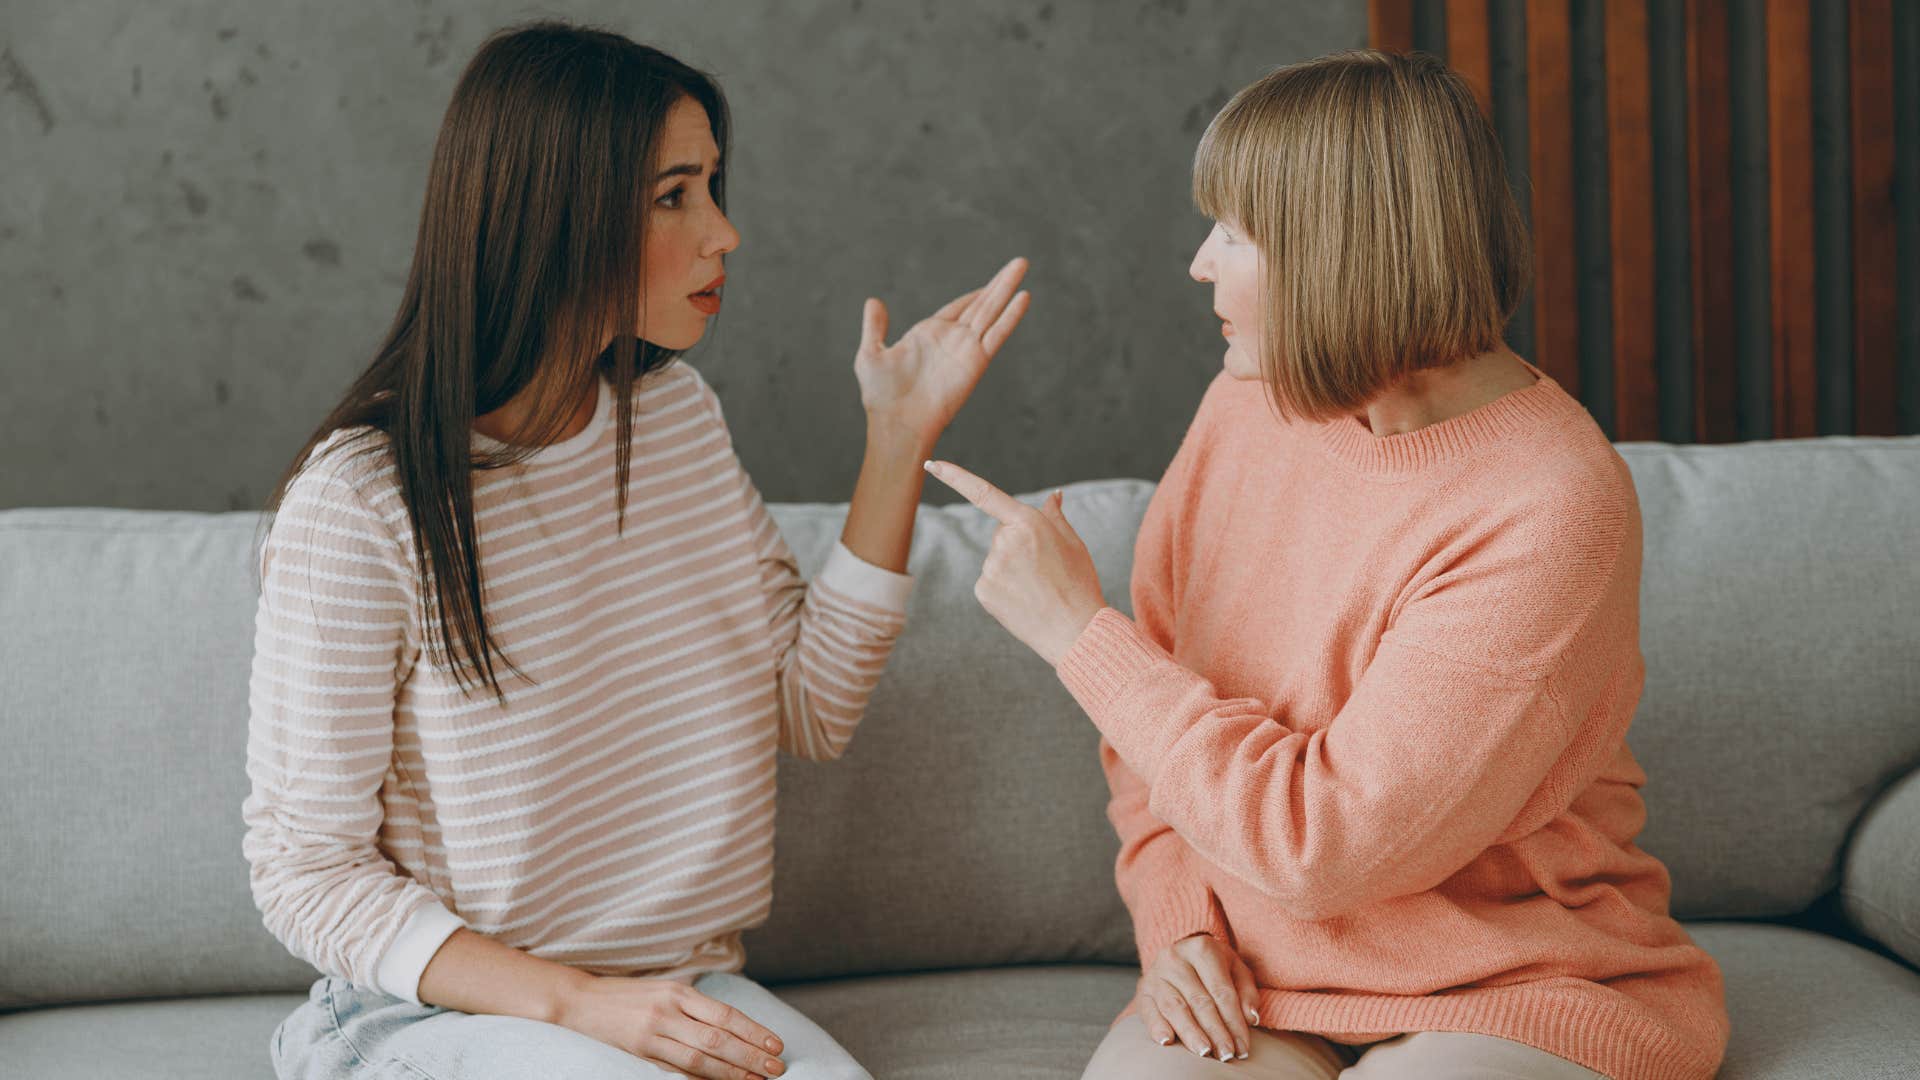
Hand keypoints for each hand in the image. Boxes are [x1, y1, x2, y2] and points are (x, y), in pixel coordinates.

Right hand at [554, 974, 786, 1079]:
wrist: (580, 1001)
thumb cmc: (629, 995)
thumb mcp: (665, 990)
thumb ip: (695, 1006)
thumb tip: (733, 1028)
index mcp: (678, 992)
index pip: (725, 1014)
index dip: (753, 1031)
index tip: (776, 1044)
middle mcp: (667, 1012)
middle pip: (718, 1039)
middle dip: (750, 1056)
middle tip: (776, 1068)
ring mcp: (652, 1035)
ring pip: (699, 1059)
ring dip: (731, 1073)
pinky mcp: (639, 1053)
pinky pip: (676, 1071)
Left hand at [855, 257, 1030, 446]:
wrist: (897, 422)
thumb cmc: (881, 396)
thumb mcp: (871, 354)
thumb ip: (875, 327)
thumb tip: (874, 301)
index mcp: (929, 334)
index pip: (958, 307)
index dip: (975, 294)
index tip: (992, 282)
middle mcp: (952, 338)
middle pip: (981, 304)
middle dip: (999, 283)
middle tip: (1020, 262)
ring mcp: (966, 348)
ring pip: (991, 311)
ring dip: (1007, 288)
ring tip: (1023, 265)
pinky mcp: (976, 361)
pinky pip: (997, 334)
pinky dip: (1010, 316)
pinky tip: (1023, 297)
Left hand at [921, 460, 1104, 665]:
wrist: (1075, 630)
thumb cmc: (1079, 584)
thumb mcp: (1073, 543)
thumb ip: (1054, 516)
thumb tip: (1053, 495)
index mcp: (1028, 522)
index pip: (984, 493)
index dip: (955, 477)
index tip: (931, 465)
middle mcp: (1004, 542)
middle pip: (1001, 534)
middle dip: (1018, 545)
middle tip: (1044, 569)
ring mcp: (991, 567)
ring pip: (996, 559)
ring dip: (1011, 569)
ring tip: (1037, 588)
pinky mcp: (983, 591)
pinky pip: (990, 581)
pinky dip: (1003, 588)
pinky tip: (1023, 600)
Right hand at [1135, 933, 1261, 1062]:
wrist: (1180, 954)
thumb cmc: (1213, 966)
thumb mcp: (1235, 969)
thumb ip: (1246, 992)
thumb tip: (1251, 1018)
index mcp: (1202, 948)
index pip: (1222, 991)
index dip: (1234, 1021)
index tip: (1242, 1046)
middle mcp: (1176, 958)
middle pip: (1199, 1001)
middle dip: (1215, 1031)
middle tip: (1226, 1054)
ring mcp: (1156, 973)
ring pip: (1174, 1007)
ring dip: (1190, 1032)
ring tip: (1204, 1051)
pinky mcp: (1143, 989)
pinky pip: (1148, 1010)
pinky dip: (1157, 1027)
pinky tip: (1167, 1041)